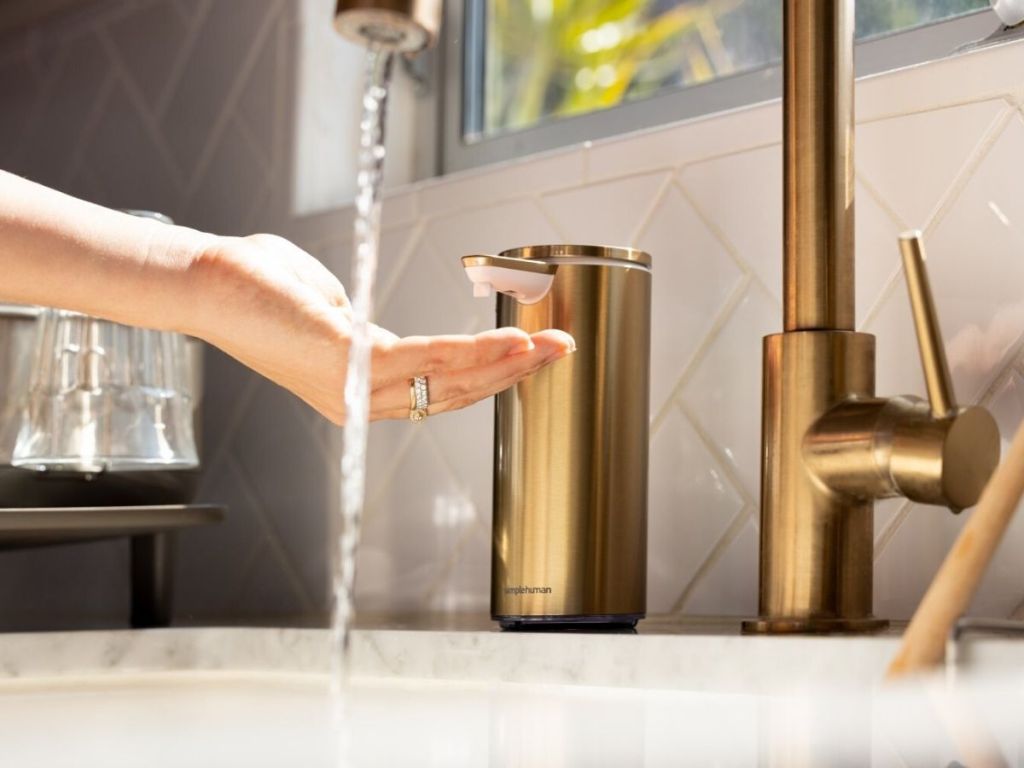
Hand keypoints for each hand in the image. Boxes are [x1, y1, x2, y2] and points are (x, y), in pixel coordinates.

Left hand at [186, 233, 574, 423]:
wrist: (210, 282)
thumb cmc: (261, 288)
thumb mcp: (327, 308)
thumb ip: (358, 321)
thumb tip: (365, 312)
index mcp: (360, 387)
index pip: (438, 390)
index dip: (489, 376)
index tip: (530, 355)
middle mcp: (362, 399)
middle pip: (454, 393)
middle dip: (513, 372)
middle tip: (561, 352)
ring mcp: (356, 387)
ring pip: (449, 381)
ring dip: (507, 363)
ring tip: (551, 347)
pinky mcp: (350, 362)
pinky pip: (426, 359)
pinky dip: (473, 350)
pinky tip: (509, 341)